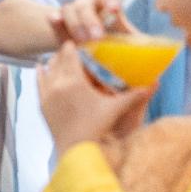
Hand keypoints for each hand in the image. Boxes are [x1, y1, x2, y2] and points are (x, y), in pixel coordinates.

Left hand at [37, 41, 153, 156]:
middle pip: (57, 59)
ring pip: (47, 69)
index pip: (70, 54)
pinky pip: (38, 81)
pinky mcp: (41, 103)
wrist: (75, 148)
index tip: (79, 42)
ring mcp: (47, 93)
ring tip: (61, 59)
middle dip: (65, 53)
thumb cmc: (96, 127)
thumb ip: (133, 95)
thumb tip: (152, 84)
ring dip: (54, 62)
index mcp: (74, 81)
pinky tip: (41, 67)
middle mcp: (57, 83)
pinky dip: (41, 72)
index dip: (74, 46)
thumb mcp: (114, 109)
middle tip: (73, 50)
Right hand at [48, 0, 135, 44]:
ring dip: (75, 25)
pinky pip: (54, 18)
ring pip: (69, 10)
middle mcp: (87, 4)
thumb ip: (137, 42)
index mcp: (105, 4)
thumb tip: (163, 52)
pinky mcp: (59, 22)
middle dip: (90, 20)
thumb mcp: (124, 38)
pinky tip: (55, 21)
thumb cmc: (110, 40)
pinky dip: (55, 20)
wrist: (84, 42)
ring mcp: (71, 12)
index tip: (113, 10)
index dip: (109, 0)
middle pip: (85, 4)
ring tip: (81, 42)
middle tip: (97, 37)